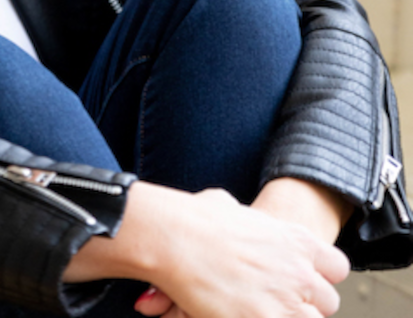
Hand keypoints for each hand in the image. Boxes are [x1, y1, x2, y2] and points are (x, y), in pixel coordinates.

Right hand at [65, 182, 349, 317]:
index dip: (319, 275)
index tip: (302, 279)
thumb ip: (242, 217)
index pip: (336, 267)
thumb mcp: (227, 204)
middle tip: (278, 300)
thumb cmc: (194, 218)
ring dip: (288, 314)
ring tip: (262, 307)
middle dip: (305, 303)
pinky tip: (245, 312)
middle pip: (327, 302)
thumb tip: (231, 213)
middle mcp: (299, 272)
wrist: (175, 237)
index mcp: (295, 239)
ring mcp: (285, 302)